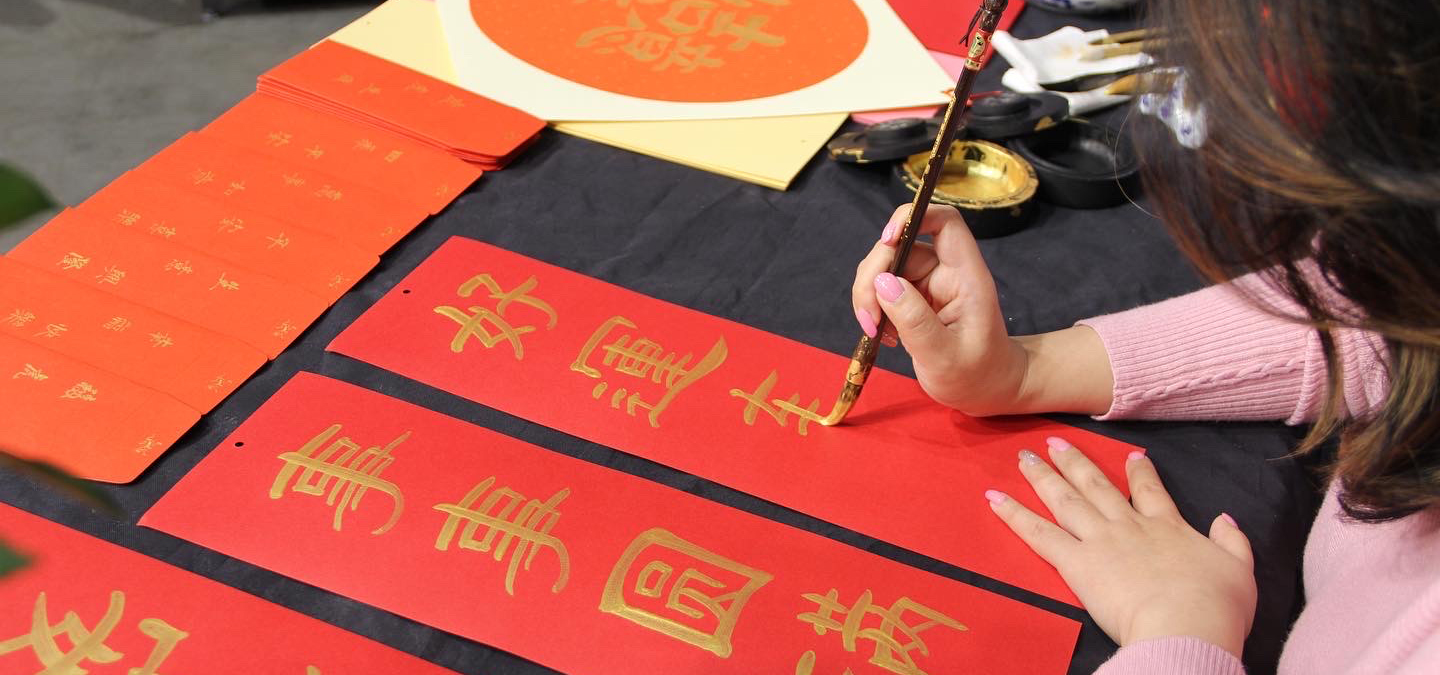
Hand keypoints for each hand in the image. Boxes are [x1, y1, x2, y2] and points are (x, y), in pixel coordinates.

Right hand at [852, 204, 1115, 416]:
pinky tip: (883, 335)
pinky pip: (881, 289)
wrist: (984, 390)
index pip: (945, 222)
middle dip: (873, 275)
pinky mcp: (911, 298)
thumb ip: (915, 320)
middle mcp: (945, 271)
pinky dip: (872, 308)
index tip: (888, 240)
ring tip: (874, 331)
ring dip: (868, 295)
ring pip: (884, 268)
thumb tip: (883, 283)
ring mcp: (926, 283)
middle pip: (900, 246)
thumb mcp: (945, 355)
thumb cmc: (977, 374)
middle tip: (868, 318)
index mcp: (965, 275)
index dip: (914, 217)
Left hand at [987, 437, 1256, 656]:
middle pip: (1097, 486)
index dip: (1140, 472)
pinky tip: (995, 499)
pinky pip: (1038, 534)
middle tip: (1055, 442)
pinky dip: (1014, 514)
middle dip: (1074, 462)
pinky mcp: (1077, 562)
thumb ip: (1232, 542)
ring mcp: (1100, 540)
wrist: (1186, 624)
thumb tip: (1226, 519)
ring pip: (1065, 500)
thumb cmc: (1216, 606)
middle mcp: (1129, 526)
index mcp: (1167, 528)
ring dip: (1042, 476)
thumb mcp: (1239, 571)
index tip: (1131, 456)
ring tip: (1023, 457)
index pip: (1150, 492)